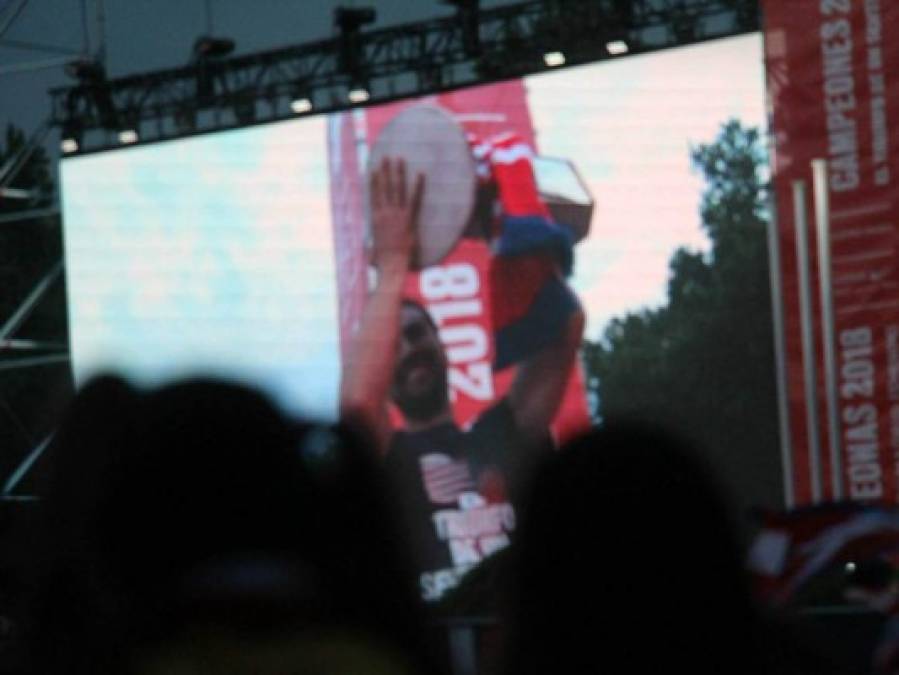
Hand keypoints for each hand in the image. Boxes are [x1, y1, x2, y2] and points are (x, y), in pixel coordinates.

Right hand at [370, 157, 424, 272]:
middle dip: (385, 171)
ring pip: (397, 189)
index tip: (373, 169)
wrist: (391, 266)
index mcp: (375, 219)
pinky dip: (418, 186)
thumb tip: (369, 250)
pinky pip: (415, 199)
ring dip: (398, 173)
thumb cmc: (382, 262)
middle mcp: (384, 213)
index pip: (373, 195)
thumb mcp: (372, 250)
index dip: (373, 181)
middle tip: (386, 157)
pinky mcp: (408, 219)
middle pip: (384, 187)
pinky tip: (420, 174)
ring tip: (399, 159)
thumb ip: (372, 245)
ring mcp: (396, 215)